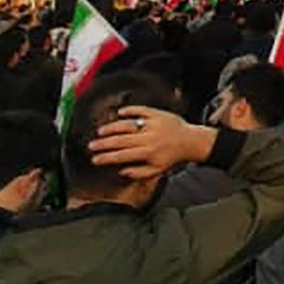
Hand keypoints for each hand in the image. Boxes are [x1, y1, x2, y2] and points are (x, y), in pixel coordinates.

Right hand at [87, 106, 217, 180]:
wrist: (191, 141)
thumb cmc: (173, 157)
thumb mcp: (158, 170)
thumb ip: (139, 172)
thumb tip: (121, 171)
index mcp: (148, 153)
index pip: (123, 156)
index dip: (107, 157)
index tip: (95, 159)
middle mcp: (149, 138)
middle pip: (122, 140)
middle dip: (104, 143)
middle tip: (91, 145)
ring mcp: (153, 125)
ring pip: (128, 124)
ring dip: (113, 127)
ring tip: (101, 131)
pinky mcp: (158, 114)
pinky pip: (141, 110)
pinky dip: (130, 110)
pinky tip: (120, 113)